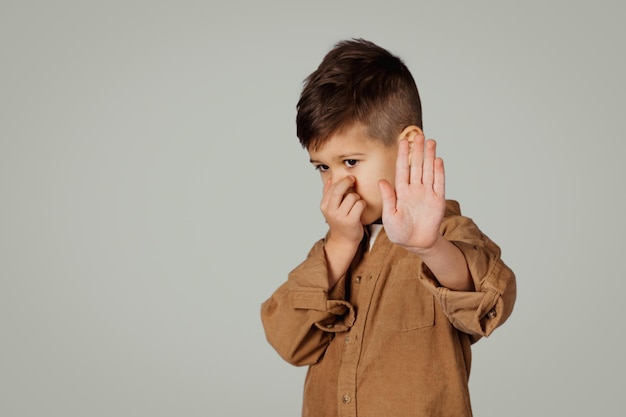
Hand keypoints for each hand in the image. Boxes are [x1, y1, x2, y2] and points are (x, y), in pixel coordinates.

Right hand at [320, 175, 365, 245]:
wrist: (343, 240)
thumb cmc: (339, 222)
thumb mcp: (330, 208)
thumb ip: (328, 194)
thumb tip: (330, 179)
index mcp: (324, 206)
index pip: (332, 188)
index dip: (342, 181)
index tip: (349, 178)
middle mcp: (331, 211)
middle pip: (339, 190)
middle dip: (347, 182)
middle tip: (353, 180)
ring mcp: (340, 217)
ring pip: (352, 197)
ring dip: (357, 197)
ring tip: (356, 202)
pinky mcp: (351, 221)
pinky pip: (360, 204)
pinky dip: (362, 204)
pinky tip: (361, 208)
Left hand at [378, 134, 445, 251]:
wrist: (416, 244)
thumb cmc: (399, 232)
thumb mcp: (389, 215)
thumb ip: (388, 197)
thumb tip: (381, 181)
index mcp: (400, 192)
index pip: (401, 169)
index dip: (402, 155)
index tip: (402, 141)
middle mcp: (414, 189)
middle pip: (416, 166)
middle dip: (417, 150)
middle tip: (418, 135)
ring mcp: (426, 193)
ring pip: (428, 171)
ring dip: (429, 156)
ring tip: (430, 142)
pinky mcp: (437, 200)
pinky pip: (438, 183)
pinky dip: (438, 172)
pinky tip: (437, 160)